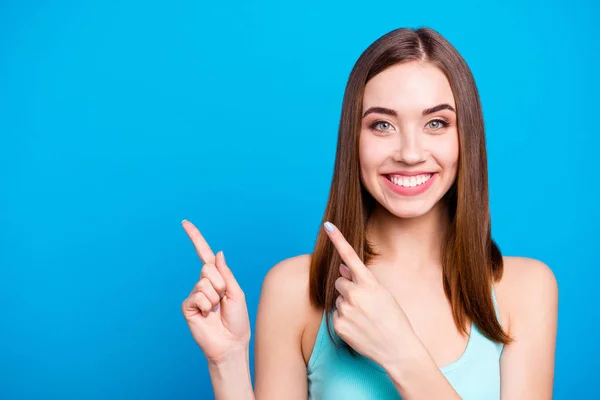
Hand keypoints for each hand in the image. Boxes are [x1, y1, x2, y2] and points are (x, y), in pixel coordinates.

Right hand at [180, 219, 250, 363]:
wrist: (231, 344)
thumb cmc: (237, 321)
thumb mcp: (236, 292)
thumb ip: (225, 272)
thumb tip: (217, 252)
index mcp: (217, 278)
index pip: (204, 255)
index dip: (195, 238)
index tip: (184, 223)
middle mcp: (204, 284)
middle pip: (207, 268)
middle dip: (220, 283)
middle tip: (224, 299)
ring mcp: (195, 295)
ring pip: (204, 282)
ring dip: (215, 296)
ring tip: (217, 310)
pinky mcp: (188, 306)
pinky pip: (198, 296)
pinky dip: (207, 305)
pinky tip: (208, 315)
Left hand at [323, 221, 417, 369]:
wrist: (398, 349)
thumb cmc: (394, 319)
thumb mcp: (383, 294)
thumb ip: (361, 280)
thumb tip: (341, 268)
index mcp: (370, 283)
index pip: (351, 257)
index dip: (338, 239)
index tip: (328, 225)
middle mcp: (356, 294)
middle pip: (340, 281)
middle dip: (348, 288)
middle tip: (364, 304)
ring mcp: (346, 309)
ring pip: (337, 298)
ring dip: (346, 304)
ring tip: (364, 318)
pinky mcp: (339, 324)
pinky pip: (335, 314)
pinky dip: (344, 320)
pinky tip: (358, 328)